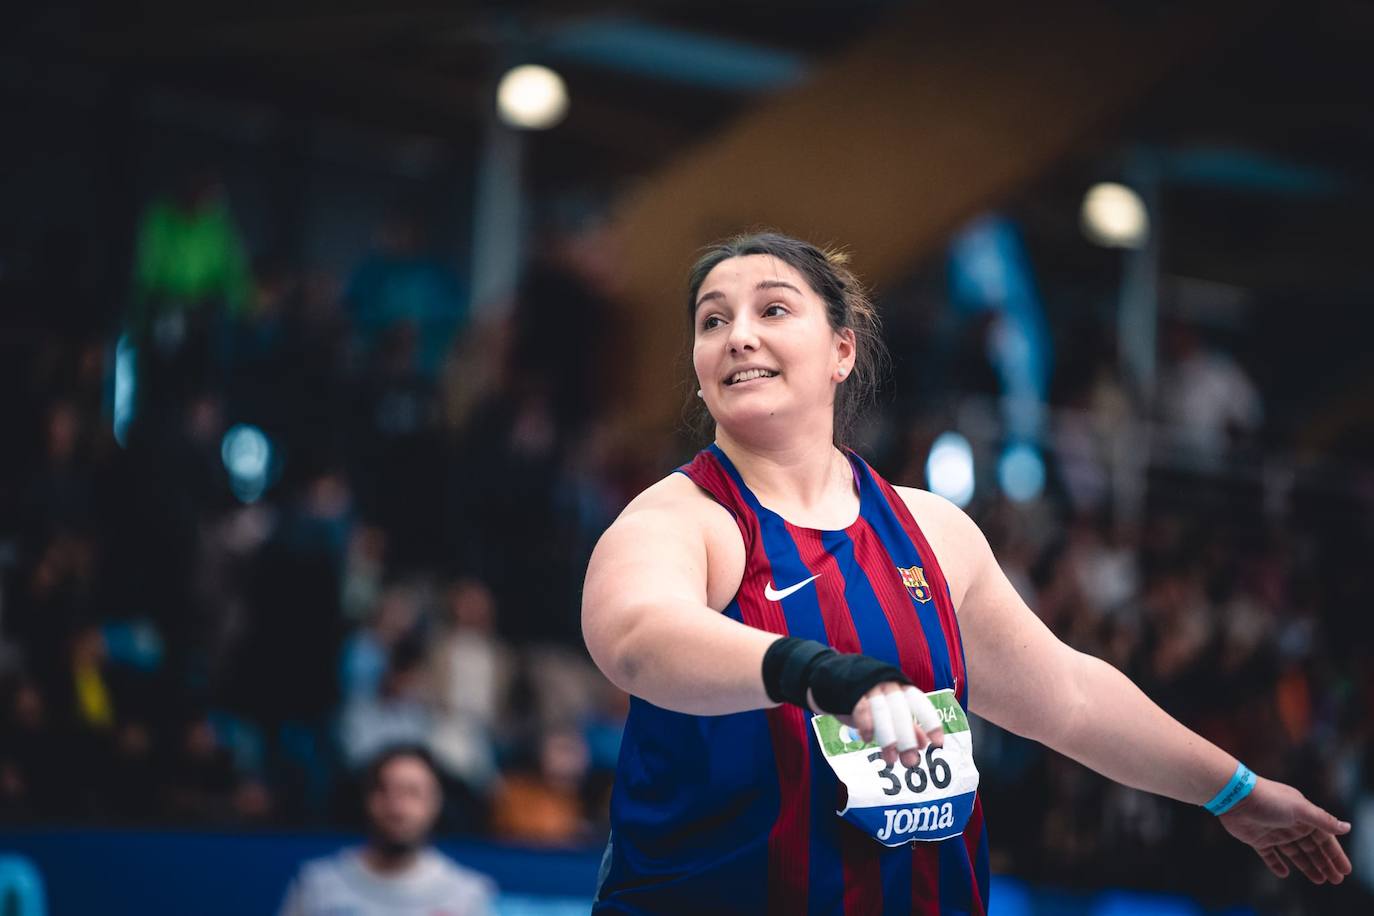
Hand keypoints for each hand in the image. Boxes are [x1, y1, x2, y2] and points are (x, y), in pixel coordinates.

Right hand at [813, 681, 943, 768]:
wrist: (829, 678)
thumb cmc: (865, 698)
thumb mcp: (889, 711)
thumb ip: (907, 725)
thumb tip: (924, 743)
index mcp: (900, 687)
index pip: (919, 703)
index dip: (929, 722)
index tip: (937, 743)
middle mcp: (887, 684)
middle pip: (901, 712)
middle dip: (907, 739)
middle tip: (911, 762)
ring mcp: (868, 687)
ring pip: (882, 713)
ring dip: (888, 738)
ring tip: (890, 759)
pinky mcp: (850, 692)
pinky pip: (861, 709)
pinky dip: (866, 725)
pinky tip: (867, 739)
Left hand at [1218, 777, 1351, 883]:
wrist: (1234, 796)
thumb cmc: (1269, 800)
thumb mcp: (1300, 809)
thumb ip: (1322, 820)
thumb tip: (1347, 827)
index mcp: (1303, 815)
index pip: (1324, 838)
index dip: (1335, 854)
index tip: (1345, 870)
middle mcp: (1290, 824)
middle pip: (1312, 848)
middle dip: (1325, 863)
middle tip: (1336, 880)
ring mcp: (1273, 832)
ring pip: (1294, 853)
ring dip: (1307, 866)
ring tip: (1319, 880)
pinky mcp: (1256, 839)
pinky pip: (1269, 855)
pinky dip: (1277, 864)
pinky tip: (1285, 873)